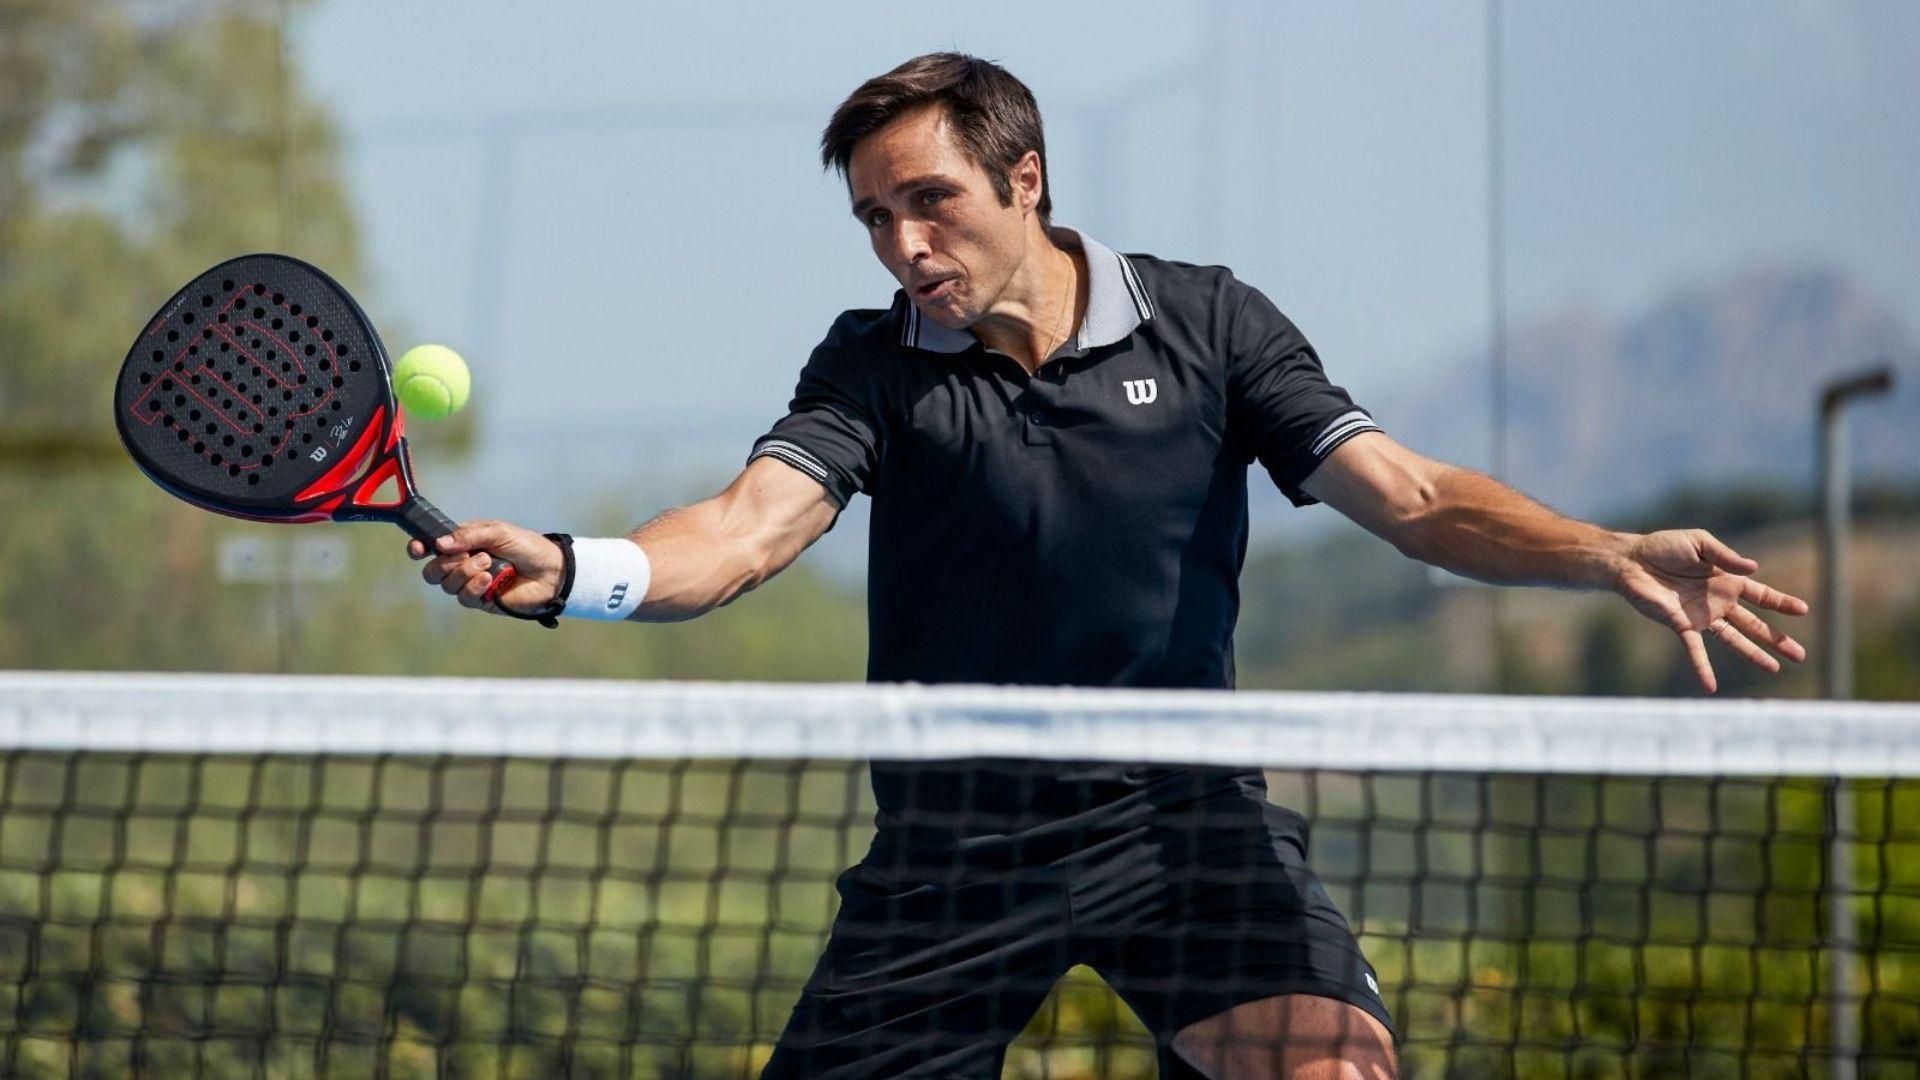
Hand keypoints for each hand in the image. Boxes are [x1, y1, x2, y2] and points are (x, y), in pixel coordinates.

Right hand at [408, 520, 565, 614]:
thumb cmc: (527, 546)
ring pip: (446, 584)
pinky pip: (464, 597)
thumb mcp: (498, 532)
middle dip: (444, 564)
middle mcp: (463, 564)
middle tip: (469, 556)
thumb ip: (468, 536)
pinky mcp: (482, 600)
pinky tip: (489, 580)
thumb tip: (439, 544)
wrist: (551, 570)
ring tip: (488, 564)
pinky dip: (473, 586)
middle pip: (432, 571)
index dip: (419, 548)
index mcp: (463, 543)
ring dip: (464, 572)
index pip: (431, 547)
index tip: (418, 548)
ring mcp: (471, 583)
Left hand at [1612, 529, 1808, 692]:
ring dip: (1753, 653)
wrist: (1631, 560)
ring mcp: (1701, 616)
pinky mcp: (1680, 625)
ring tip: (1774, 668)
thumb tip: (1754, 569)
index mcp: (1726, 581)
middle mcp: (1718, 602)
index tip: (1803, 610)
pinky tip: (1710, 688)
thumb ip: (1725, 556)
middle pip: (1753, 624)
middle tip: (1799, 655)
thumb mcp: (1699, 543)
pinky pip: (1695, 650)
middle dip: (1776, 638)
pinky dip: (1703, 668)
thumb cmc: (1663, 547)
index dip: (1781, 603)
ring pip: (1733, 639)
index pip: (1761, 595)